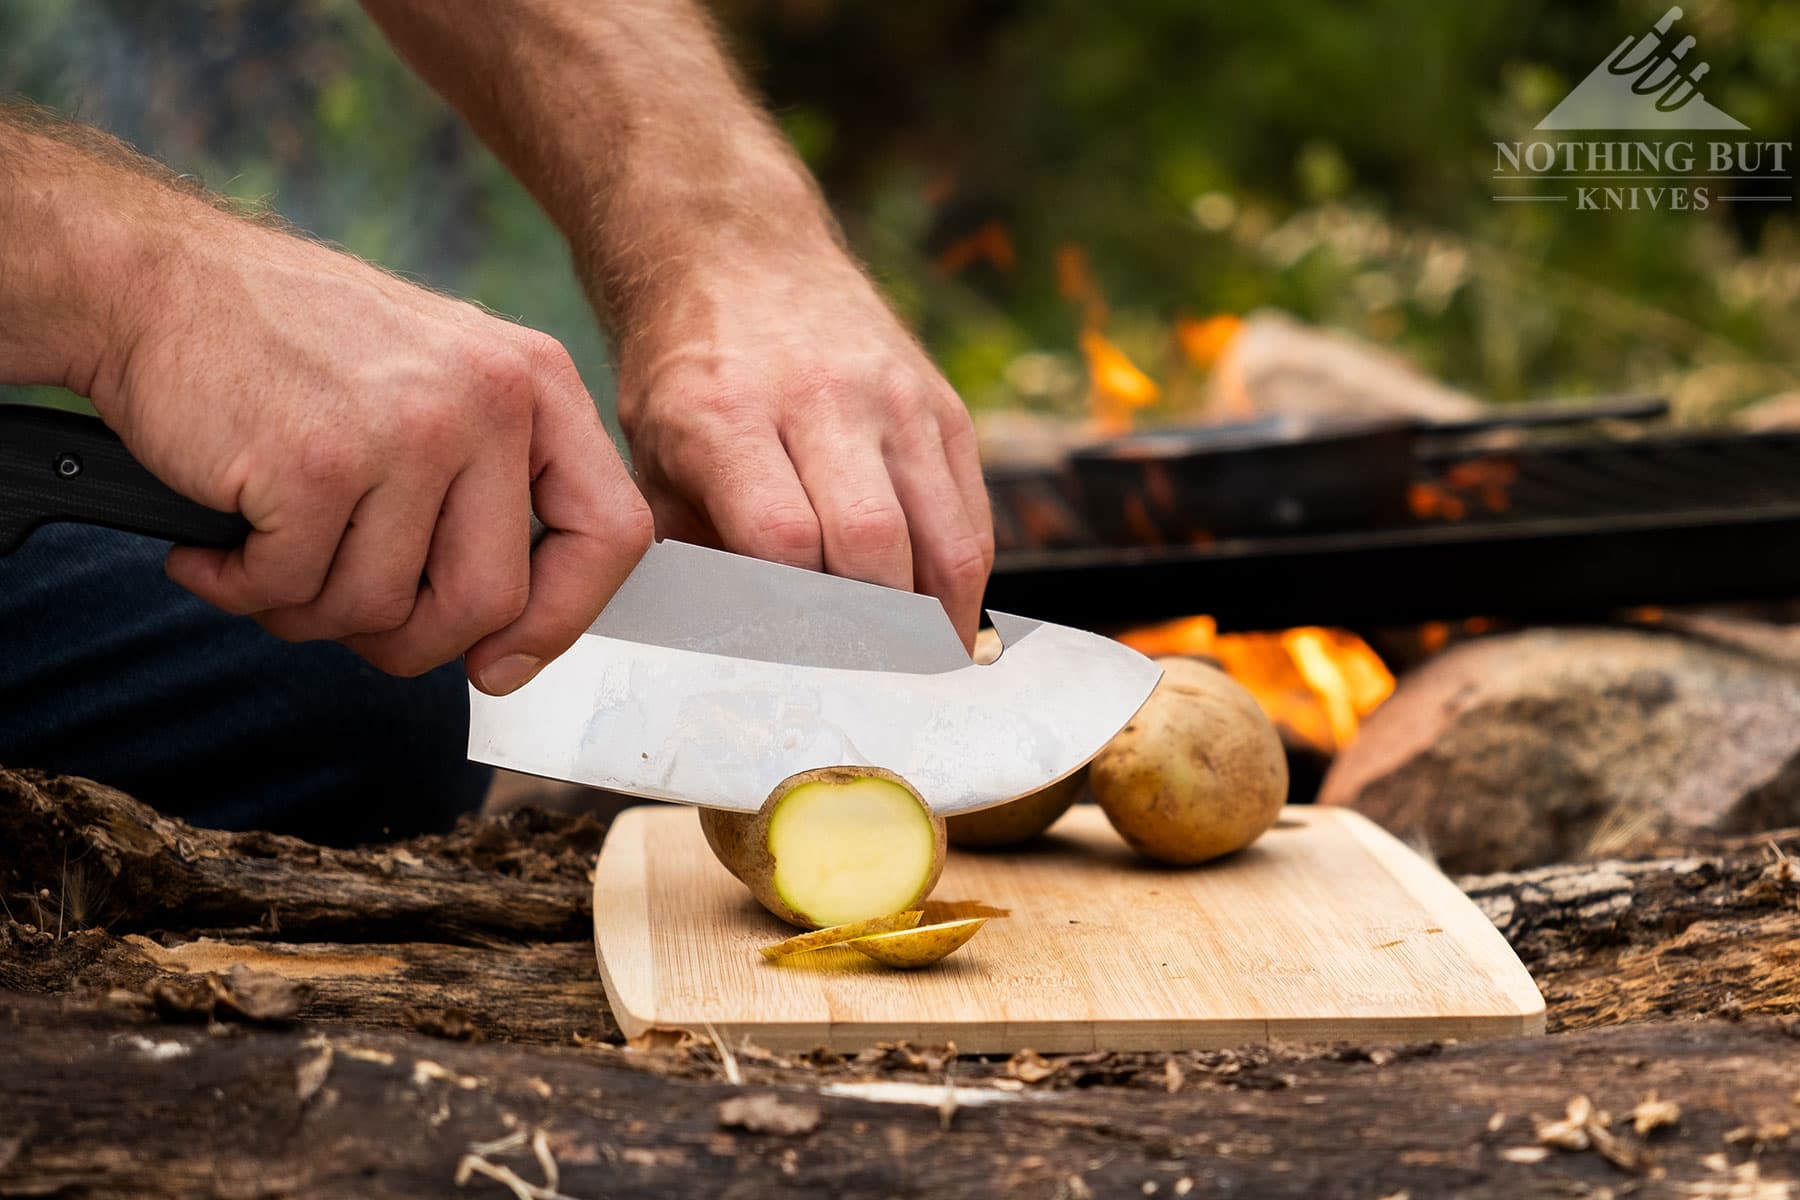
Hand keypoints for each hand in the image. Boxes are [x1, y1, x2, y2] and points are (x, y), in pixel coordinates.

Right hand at [95, 213, 650, 692]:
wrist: (155, 279)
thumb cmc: (297, 352)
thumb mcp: (441, 385)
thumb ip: (495, 491)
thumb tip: (517, 639)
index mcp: (537, 383)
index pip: (611, 532)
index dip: (563, 618)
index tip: (503, 657)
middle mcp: (489, 399)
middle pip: (490, 602)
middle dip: (412, 641)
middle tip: (346, 613)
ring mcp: (406, 430)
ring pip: (382, 610)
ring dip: (310, 612)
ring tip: (271, 551)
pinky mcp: (314, 464)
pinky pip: (293, 593)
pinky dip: (241, 589)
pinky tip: (218, 544)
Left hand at [614, 249, 993, 647]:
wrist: (737, 252)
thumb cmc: (686, 372)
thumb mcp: (654, 452)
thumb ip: (693, 545)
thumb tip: (741, 651)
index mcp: (725, 415)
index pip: (783, 544)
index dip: (795, 621)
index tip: (797, 672)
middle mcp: (820, 400)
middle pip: (874, 547)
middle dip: (873, 635)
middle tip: (864, 689)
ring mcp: (893, 399)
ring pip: (944, 540)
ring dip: (934, 624)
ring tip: (916, 674)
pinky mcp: (942, 403)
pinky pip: (971, 514)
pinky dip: (961, 579)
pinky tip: (939, 620)